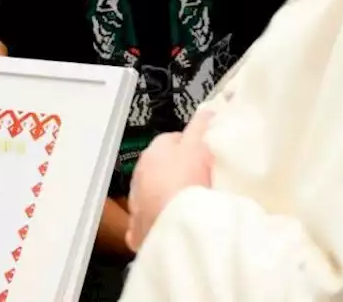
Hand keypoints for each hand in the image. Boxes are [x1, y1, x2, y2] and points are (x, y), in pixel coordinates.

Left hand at [125, 111, 214, 251]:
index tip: (204, 156)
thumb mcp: (197, 147)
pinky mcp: (137, 230)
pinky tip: (173, 227)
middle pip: (160, 168)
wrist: (175, 224)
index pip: (172, 141)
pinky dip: (157, 224)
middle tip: (200, 182)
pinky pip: (147, 224)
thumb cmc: (186, 182)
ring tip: (188, 206)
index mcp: (153, 152)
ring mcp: (136, 203)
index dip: (191, 147)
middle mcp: (139, 175)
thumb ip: (200, 127)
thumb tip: (206, 111)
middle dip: (176, 172)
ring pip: (152, 195)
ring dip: (166, 198)